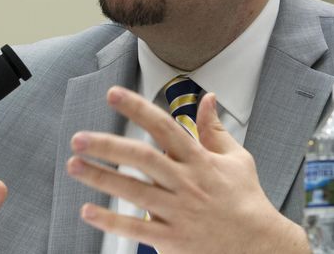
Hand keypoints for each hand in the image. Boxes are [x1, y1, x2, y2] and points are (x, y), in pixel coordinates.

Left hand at [66, 87, 309, 253]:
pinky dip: (111, 221)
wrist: (260, 246)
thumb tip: (206, 98)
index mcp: (199, 160)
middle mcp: (186, 183)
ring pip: (134, 192)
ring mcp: (178, 212)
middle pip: (142, 158)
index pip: (164, 127)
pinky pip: (137, 230)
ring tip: (73, 166)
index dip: (137, 108)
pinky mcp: (173, 240)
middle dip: (108, 146)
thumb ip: (214, 128)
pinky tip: (88, 211)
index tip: (113, 94)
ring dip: (101, 178)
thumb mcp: (236, 158)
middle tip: (79, 138)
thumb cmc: (247, 201)